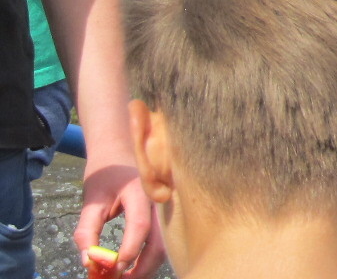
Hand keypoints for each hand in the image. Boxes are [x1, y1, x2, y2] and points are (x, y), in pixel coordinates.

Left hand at [77, 159, 164, 278]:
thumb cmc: (106, 176)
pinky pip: (165, 239)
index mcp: (140, 191)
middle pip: (160, 240)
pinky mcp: (168, 214)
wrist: (122, 151)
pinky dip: (150, 256)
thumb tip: (88, 262)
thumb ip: (86, 231)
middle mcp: (160, 200)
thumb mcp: (91, 201)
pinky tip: (134, 262)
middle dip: (141, 267)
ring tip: (125, 275)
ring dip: (147, 265)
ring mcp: (167, 207)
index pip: (140, 225)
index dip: (129, 250)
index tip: (113, 269)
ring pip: (165, 244)